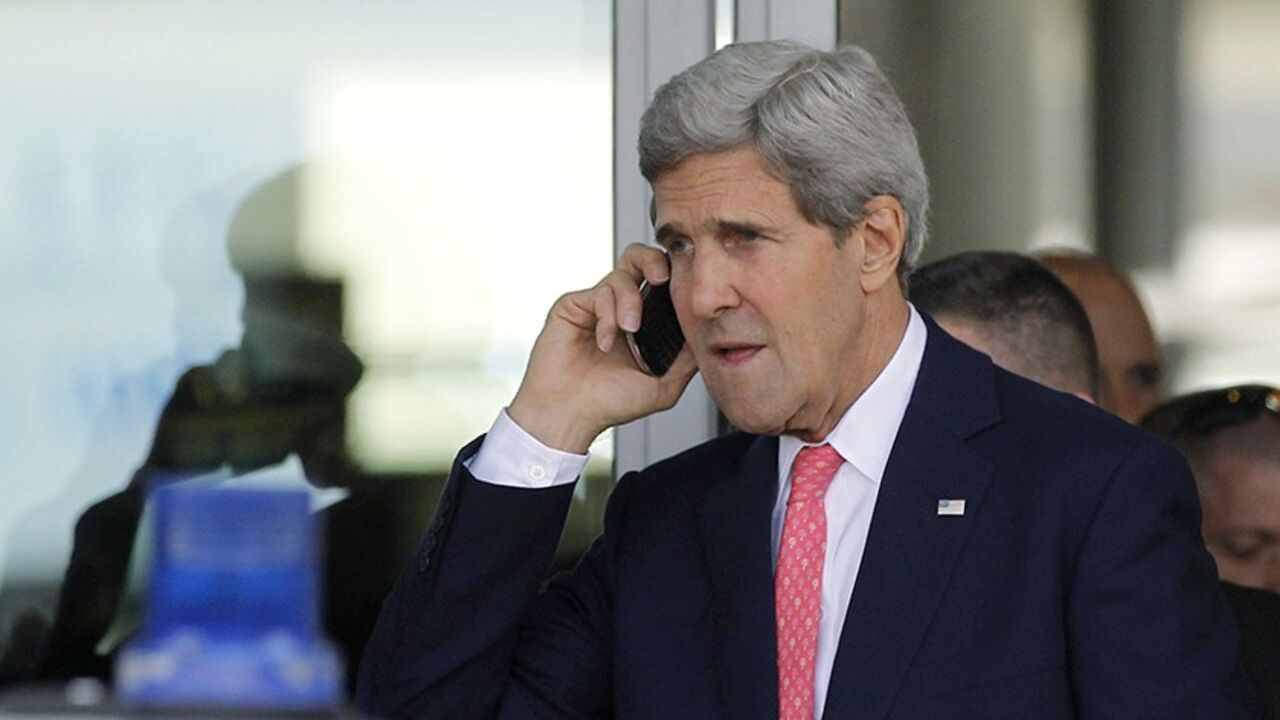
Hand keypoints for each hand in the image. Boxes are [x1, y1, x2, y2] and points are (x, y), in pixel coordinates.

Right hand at [508, 244, 696, 452]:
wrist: (571, 413)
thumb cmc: (610, 403)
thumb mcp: (664, 385)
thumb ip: (687, 359)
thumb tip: (710, 333)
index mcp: (643, 321)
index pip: (661, 283)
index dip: (674, 276)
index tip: (685, 284)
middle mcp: (620, 308)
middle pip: (639, 258)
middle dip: (653, 260)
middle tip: (661, 278)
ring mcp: (596, 305)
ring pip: (621, 276)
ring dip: (629, 302)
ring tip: (629, 330)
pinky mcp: (574, 305)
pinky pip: (598, 293)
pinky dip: (607, 316)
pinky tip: (604, 342)